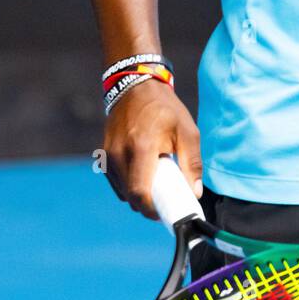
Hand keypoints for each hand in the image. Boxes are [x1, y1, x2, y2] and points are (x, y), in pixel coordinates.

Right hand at [102, 79, 202, 218]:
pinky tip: (144, 175)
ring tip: (156, 183)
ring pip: (121, 191)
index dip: (150, 210)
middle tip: (165, 201)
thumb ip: (192, 163)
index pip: (139, 191)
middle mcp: (120, 153)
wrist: (136, 87)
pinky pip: (116, 181)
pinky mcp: (103, 154)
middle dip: (147, 204)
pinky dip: (129, 185)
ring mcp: (108, 154)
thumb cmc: (165, 109)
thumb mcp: (187, 132)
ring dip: (138, 194)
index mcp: (141, 146)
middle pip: (130, 196)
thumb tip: (194, 193)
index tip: (164, 213)